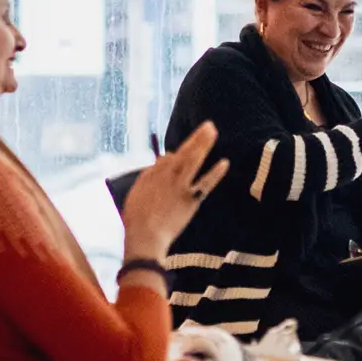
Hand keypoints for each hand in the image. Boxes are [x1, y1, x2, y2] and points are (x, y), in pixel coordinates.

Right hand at [121, 122, 228, 260]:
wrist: (145, 235)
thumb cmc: (137, 218)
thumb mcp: (137, 193)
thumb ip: (149, 177)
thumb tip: (162, 162)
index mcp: (152, 174)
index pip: (168, 159)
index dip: (176, 157)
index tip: (181, 156)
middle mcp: (167, 175)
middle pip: (183, 152)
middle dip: (196, 138)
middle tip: (209, 125)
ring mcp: (180, 186)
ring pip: (193, 160)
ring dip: (203, 144)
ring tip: (213, 131)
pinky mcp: (191, 199)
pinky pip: (205, 183)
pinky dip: (215, 173)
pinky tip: (225, 162)